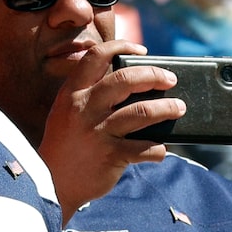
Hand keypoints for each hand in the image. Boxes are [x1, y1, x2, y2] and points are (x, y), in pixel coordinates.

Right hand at [44, 38, 184, 217]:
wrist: (52, 185)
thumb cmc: (65, 146)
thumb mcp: (66, 113)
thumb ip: (89, 96)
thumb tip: (131, 82)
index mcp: (72, 93)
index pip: (96, 56)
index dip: (122, 46)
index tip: (141, 49)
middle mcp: (84, 108)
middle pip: (126, 79)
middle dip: (154, 75)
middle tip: (170, 79)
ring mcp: (97, 132)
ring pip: (142, 111)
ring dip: (167, 108)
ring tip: (179, 108)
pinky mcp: (111, 155)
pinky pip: (145, 148)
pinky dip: (159, 149)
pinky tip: (161, 150)